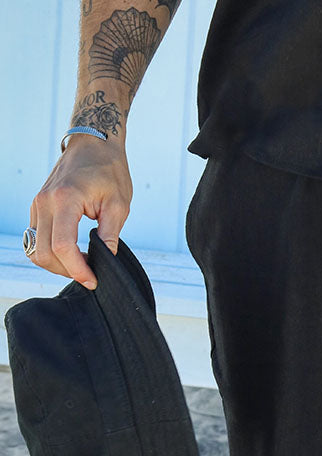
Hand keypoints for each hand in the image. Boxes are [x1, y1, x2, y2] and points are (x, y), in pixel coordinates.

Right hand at [28, 134, 132, 289]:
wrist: (93, 142)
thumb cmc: (108, 169)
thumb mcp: (119, 203)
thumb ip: (110, 234)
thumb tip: (106, 260)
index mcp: (65, 199)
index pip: (62, 246)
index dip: (77, 269)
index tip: (93, 280)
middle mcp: (44, 202)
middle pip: (44, 253)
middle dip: (66, 271)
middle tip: (90, 274)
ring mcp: (37, 204)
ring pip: (35, 249)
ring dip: (56, 265)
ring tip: (80, 265)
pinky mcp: (37, 207)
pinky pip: (35, 239)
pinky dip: (50, 253)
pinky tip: (71, 254)